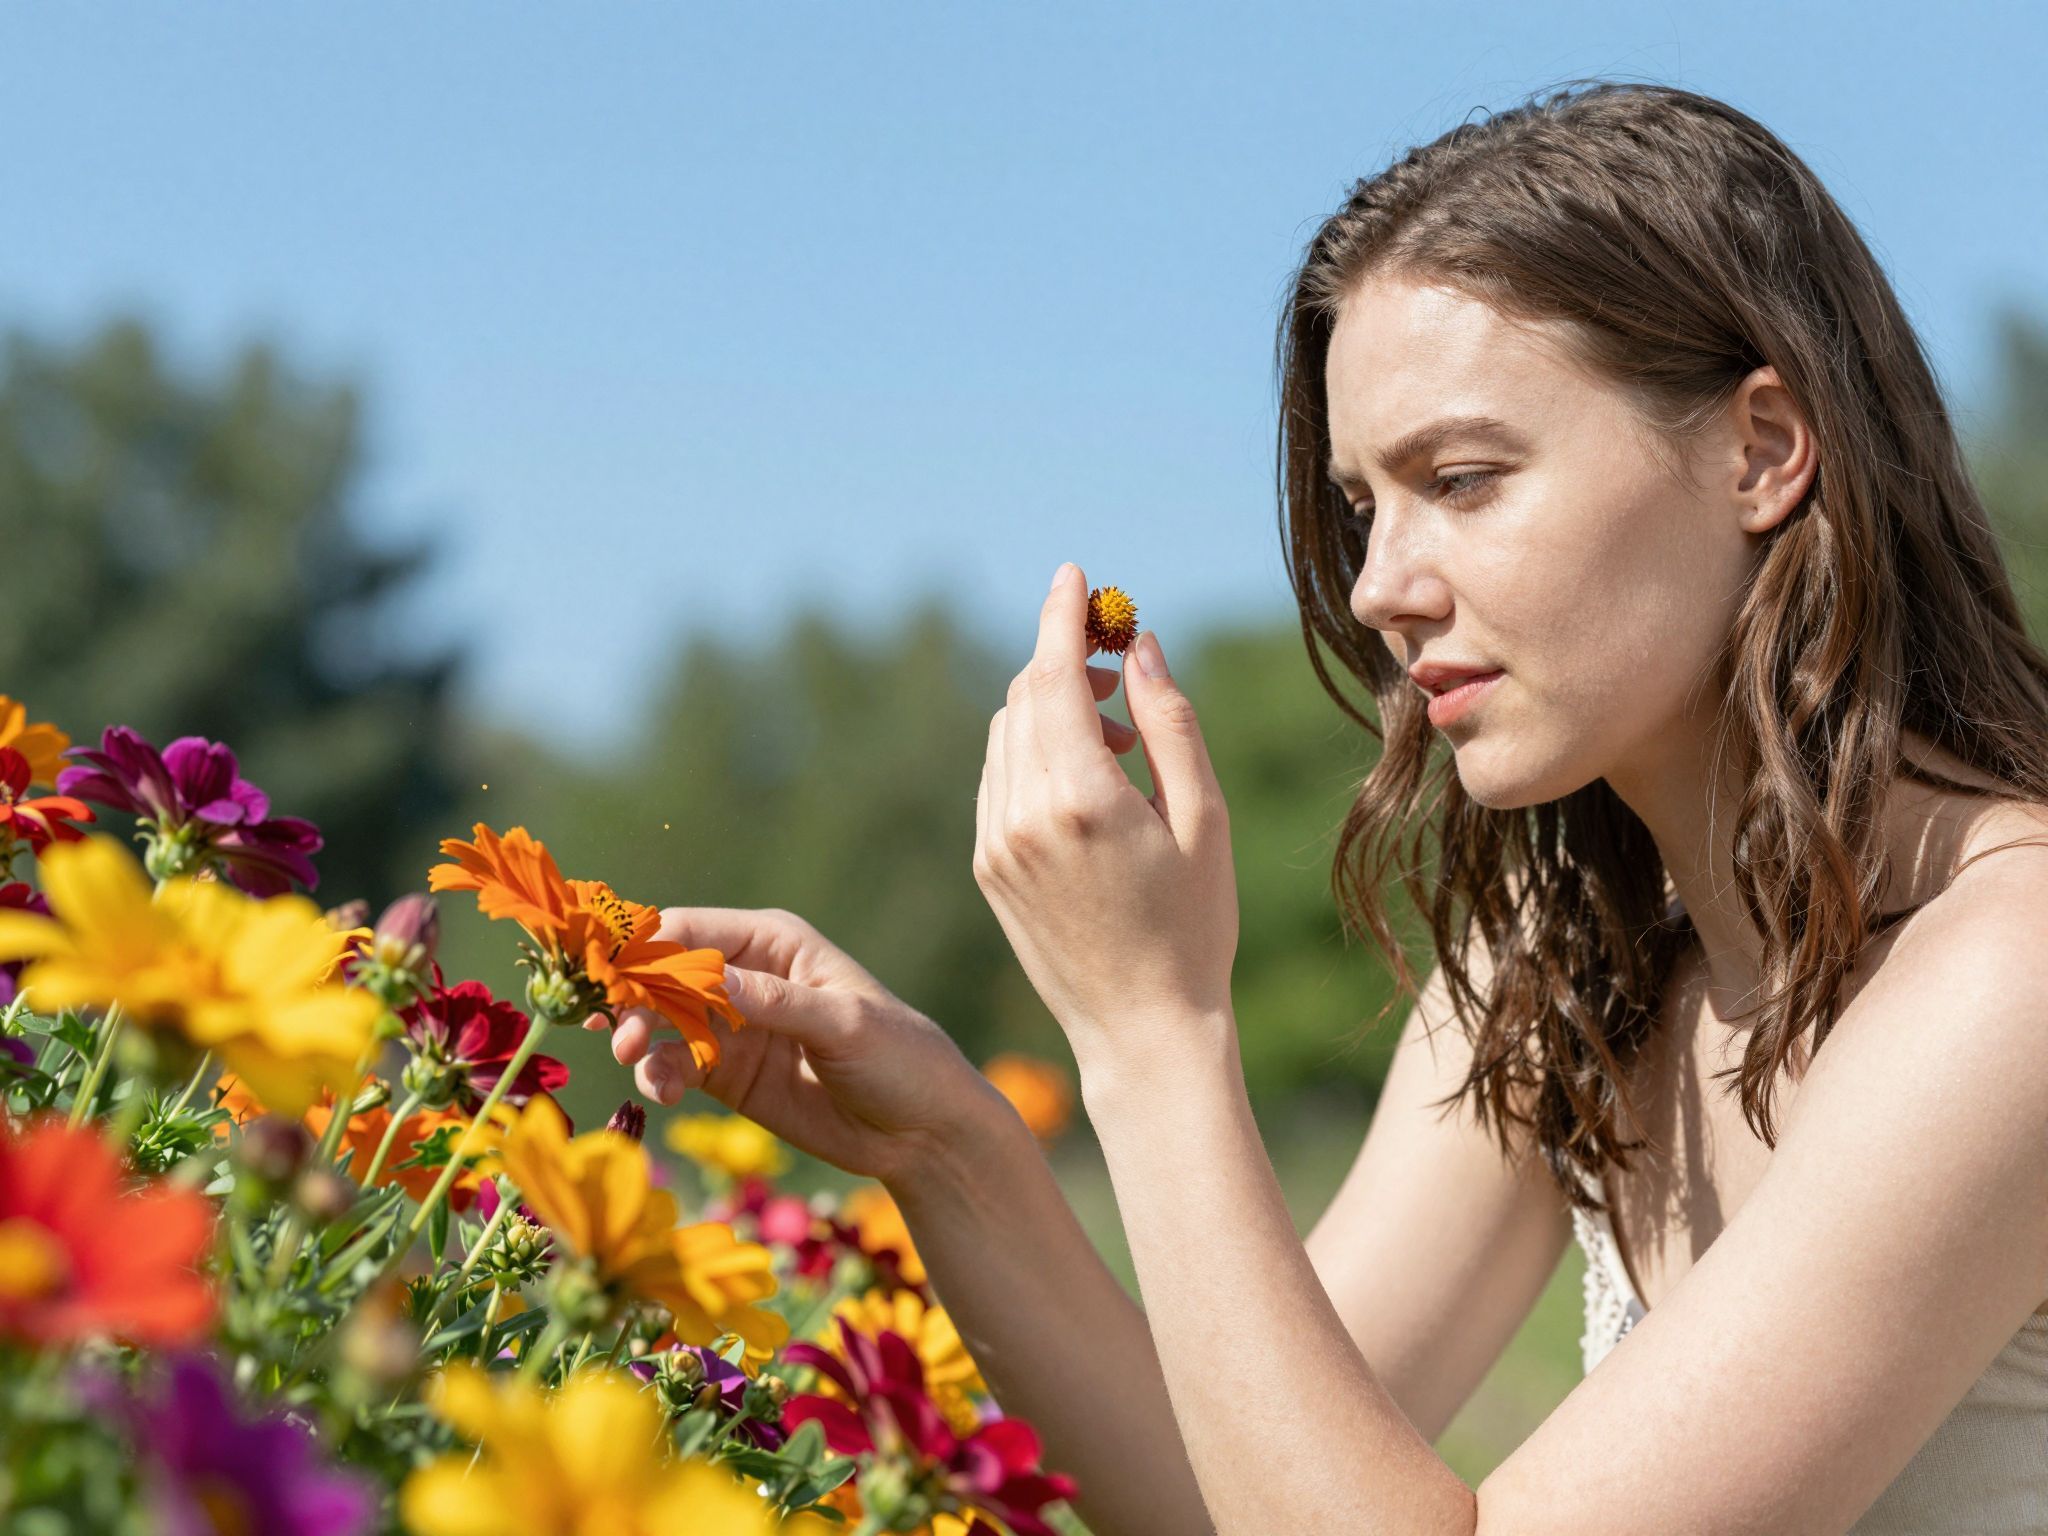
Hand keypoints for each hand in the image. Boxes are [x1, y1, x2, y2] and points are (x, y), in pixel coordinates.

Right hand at [588, 906, 1012, 1183]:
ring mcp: (732, 1028)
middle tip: (618, 1031)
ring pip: (660, 1021)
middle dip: (632, 997)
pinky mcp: (727, 1075)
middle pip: (663, 975)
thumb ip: (777, 1003)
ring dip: (637, 1035)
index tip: (609, 976)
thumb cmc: (898, 1058)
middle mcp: (744, 977)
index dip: (645, 949)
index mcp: (773, 943)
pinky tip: (661, 1091)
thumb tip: (710, 978)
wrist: (921, 1132)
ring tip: (632, 1057)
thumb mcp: (844, 1024)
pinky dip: (657, 1075)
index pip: (691, 931)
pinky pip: (674, 1066)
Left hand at [974, 564, 1239, 1081]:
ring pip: (1007, 733)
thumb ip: (1169, 722)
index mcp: (1082, 798)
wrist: (1142, 1029)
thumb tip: (1138, 645)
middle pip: (1026, 695)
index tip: (1074, 572)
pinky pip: (999, 778)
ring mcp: (997, 843)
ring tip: (1122, 741)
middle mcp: (1024, 815)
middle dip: (1065, 658)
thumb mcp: (1204, 818)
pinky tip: (1091, 782)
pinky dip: (1035, 753)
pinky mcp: (988, 867)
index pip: (1054, 674)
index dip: (1062, 613)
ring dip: (1054, 708)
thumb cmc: (1195, 925)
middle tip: (1118, 658)